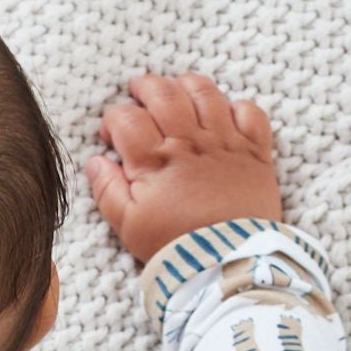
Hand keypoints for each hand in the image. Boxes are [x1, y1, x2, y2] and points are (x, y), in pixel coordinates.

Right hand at [86, 73, 282, 263]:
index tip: (110, 133)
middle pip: (164, 93)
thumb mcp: (129, 227)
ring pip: (205, 92)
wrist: (227, 265)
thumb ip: (108, 191)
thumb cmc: (175, 249)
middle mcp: (189, 142)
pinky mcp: (254, 152)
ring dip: (187, 85)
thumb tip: (95, 162)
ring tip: (177, 90)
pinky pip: (249, 112)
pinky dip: (236, 107)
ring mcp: (224, 143)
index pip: (127, 118)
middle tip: (138, 92)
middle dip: (146, 86)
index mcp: (155, 160)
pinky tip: (224, 116)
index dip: (113, 119)